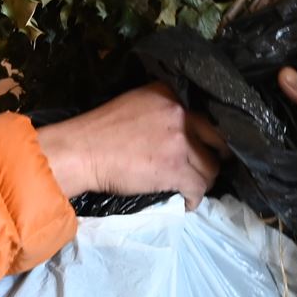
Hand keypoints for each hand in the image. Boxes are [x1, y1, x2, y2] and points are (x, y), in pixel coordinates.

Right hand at [31, 85, 224, 207]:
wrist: (81, 150)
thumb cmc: (98, 130)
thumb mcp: (135, 104)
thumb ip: (161, 110)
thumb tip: (178, 130)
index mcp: (169, 94)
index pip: (202, 115)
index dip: (204, 135)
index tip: (201, 146)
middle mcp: (179, 112)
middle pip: (215, 138)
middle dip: (215, 155)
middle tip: (209, 167)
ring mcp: (180, 141)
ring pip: (210, 167)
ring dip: (204, 180)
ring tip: (193, 188)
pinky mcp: (176, 168)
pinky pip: (198, 187)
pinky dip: (194, 199)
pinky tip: (187, 203)